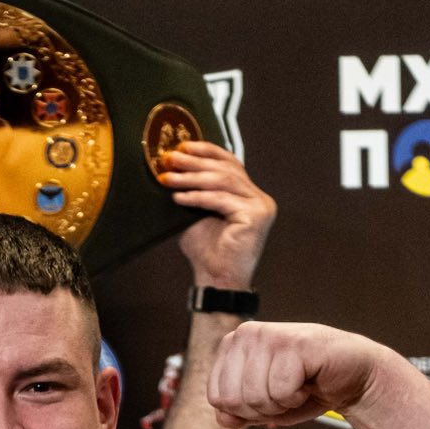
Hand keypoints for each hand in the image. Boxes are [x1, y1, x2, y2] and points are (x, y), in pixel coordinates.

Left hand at [160, 142, 275, 289]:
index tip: (182, 146)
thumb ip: (195, 191)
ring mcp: (261, 206)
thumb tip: (174, 166)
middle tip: (170, 158)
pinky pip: (221, 199)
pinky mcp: (256, 215)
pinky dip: (197, 197)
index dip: (207, 151)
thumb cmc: (207, 252)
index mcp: (249, 195)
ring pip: (223, 181)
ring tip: (168, 177)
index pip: (230, 163)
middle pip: (225, 170)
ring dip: (191, 178)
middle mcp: (259, 198)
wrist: (217, 282)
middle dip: (194, 163)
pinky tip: (179, 197)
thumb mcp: (197, 214)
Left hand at [206, 320, 385, 428]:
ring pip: (255, 396)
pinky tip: (308, 381)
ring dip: (280, 404)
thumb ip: (237, 413)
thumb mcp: (263, 406)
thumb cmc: (305, 389)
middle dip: (260, 410)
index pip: (216, 397)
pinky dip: (296, 397)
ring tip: (297, 387)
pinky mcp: (294, 343)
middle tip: (284, 394)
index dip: (243, 411)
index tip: (266, 397)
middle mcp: (246, 333)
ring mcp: (269, 334)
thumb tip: (223, 419)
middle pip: (232, 399)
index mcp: (232, 345)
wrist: (350, 378)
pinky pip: (280, 391)